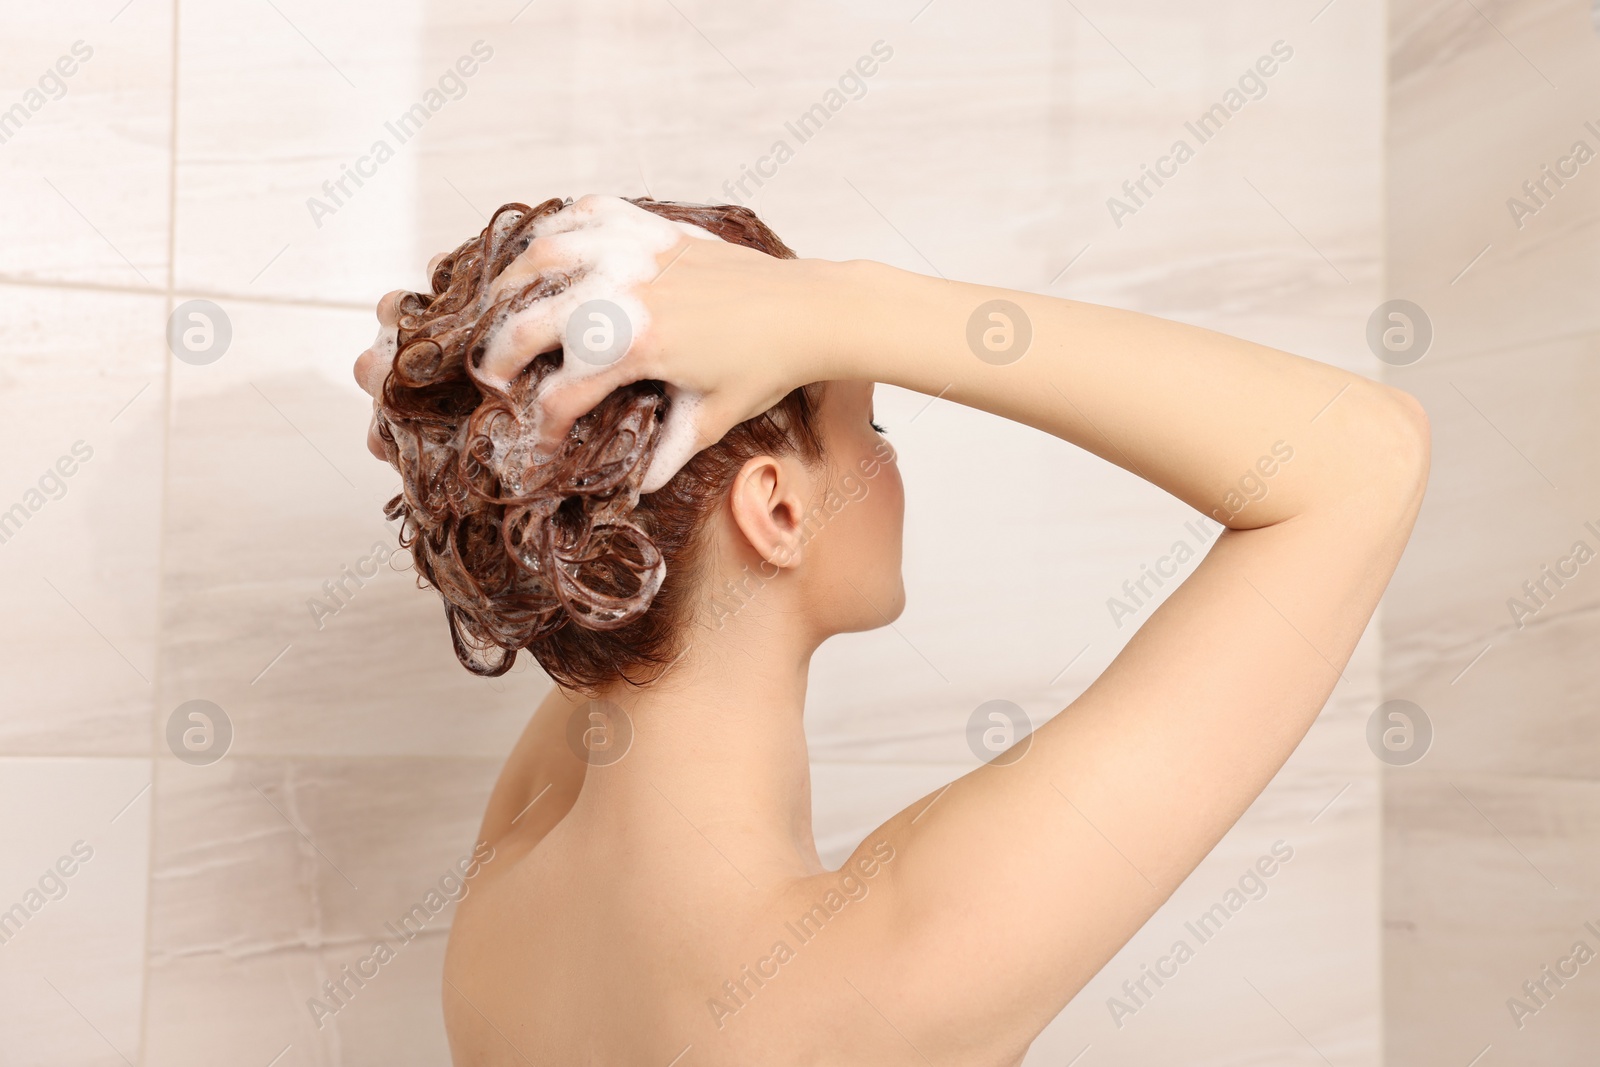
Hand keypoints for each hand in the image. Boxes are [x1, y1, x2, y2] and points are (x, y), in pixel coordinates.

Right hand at [468, 194, 827, 490]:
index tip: (538, 445)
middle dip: (500, 357)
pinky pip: (589, 213)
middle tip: (494, 378)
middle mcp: (627, 294)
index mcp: (639, 347)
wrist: (808, 310)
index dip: (541, 428)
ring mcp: (637, 254)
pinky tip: (551, 250)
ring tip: (502, 308)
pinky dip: (562, 226)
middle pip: (528, 323)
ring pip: (544, 256)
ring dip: (513, 284)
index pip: (563, 395)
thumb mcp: (713, 417)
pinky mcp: (654, 230)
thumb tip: (636, 486)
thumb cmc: (766, 365)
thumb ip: (668, 451)